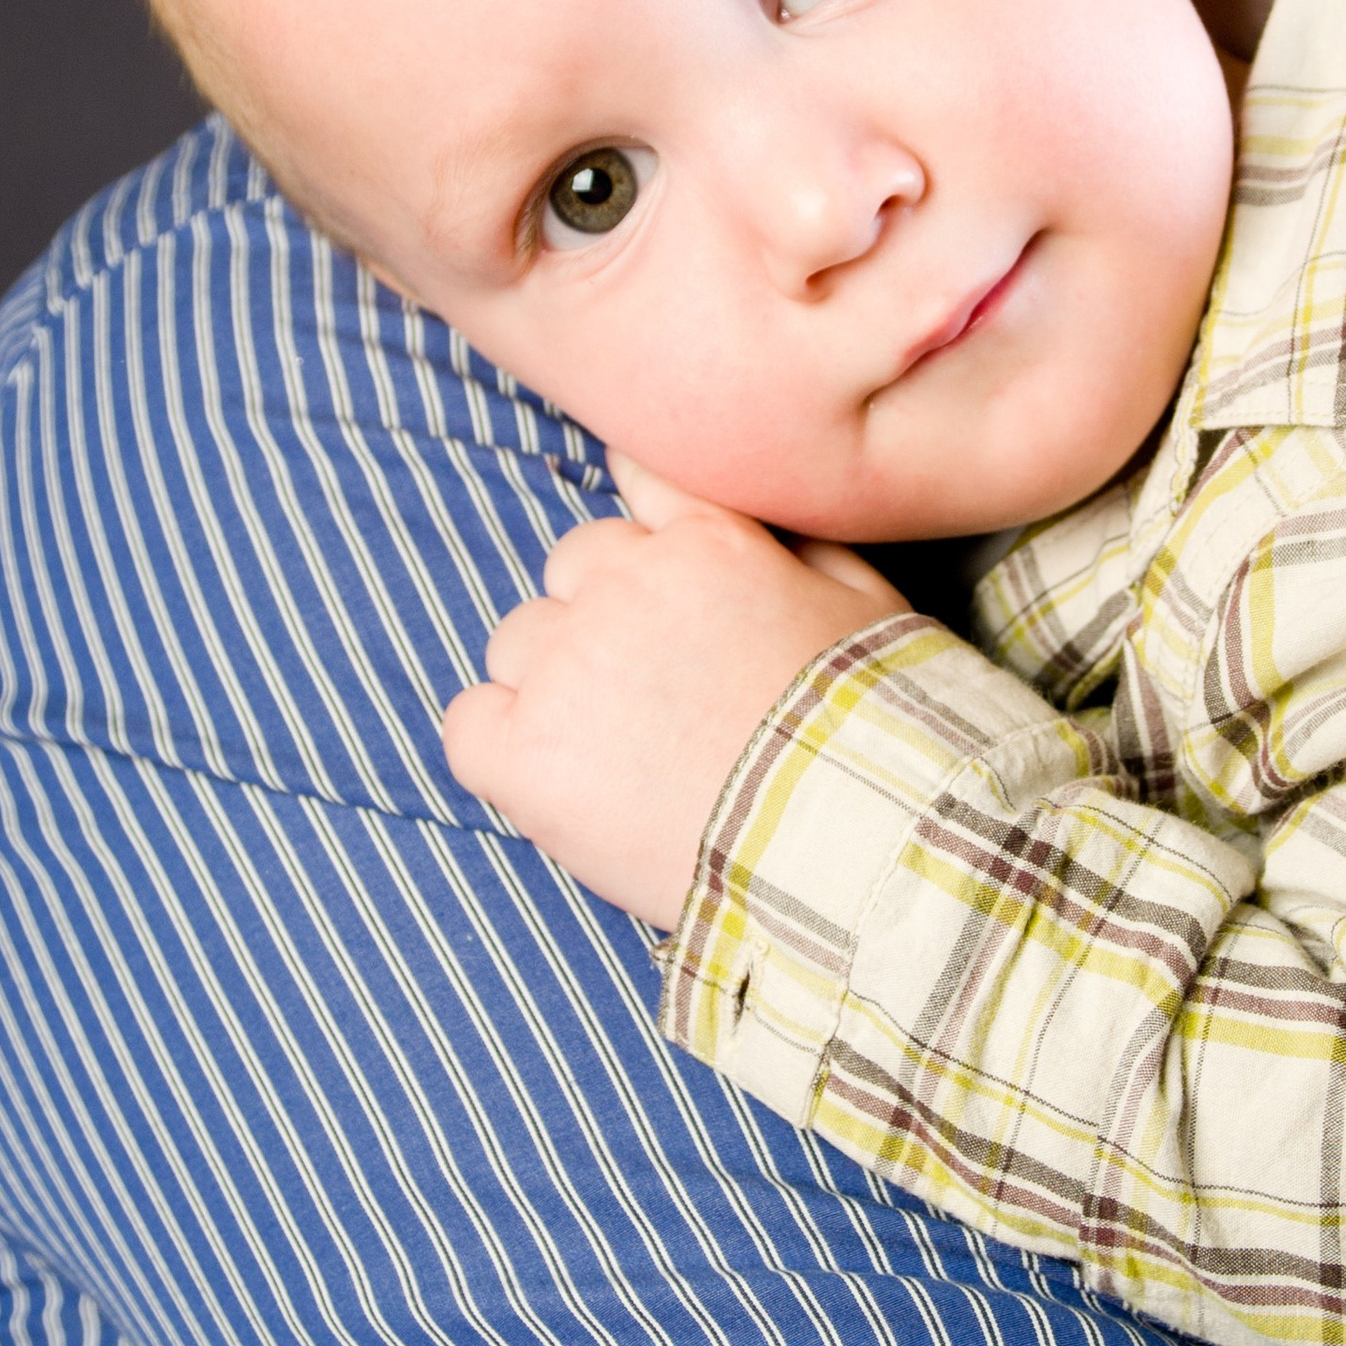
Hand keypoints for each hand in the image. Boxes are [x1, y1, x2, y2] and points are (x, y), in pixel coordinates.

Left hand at [441, 458, 903, 926]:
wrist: (851, 853)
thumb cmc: (876, 735)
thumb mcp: (867, 605)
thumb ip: (796, 537)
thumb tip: (744, 497)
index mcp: (706, 543)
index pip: (640, 492)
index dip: (650, 557)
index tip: (663, 602)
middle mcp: (623, 586)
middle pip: (572, 571)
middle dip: (604, 623)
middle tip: (657, 702)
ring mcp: (565, 668)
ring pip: (518, 644)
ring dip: (555, 686)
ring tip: (621, 757)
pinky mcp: (522, 753)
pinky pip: (469, 724)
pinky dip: (500, 750)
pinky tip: (560, 785)